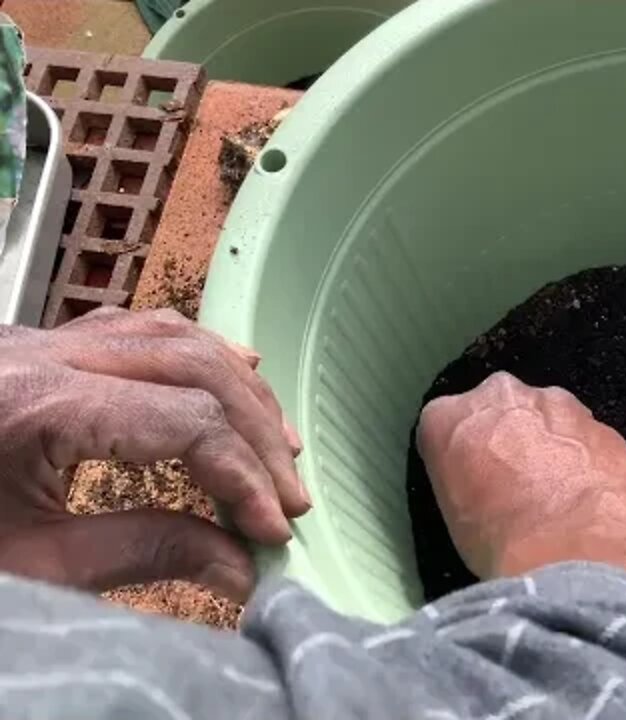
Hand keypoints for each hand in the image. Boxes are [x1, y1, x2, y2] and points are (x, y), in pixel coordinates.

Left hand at [0, 308, 307, 601]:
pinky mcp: (39, 345)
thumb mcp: (27, 565)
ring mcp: (38, 340)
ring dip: (238, 389)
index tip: (272, 529)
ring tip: (279, 446)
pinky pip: (140, 327)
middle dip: (256, 432)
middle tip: (290, 494)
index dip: (242, 476)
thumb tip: (239, 564)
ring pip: (174, 335)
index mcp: (31, 405)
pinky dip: (199, 353)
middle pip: (194, 366)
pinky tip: (235, 371)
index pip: (182, 423)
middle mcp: (40, 353)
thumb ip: (143, 554)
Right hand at [418, 372, 625, 590]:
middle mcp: (502, 396)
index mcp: (449, 417)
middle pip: (501, 406)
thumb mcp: (455, 515)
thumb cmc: (501, 542)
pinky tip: (588, 495)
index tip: (474, 478)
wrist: (574, 554)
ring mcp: (559, 404)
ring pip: (550, 416)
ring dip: (551, 443)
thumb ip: (466, 477)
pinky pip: (588, 438)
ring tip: (558, 493)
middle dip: (510, 434)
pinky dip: (587, 458)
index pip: (446, 425)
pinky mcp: (604, 424)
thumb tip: (484, 484)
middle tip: (518, 481)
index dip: (463, 454)